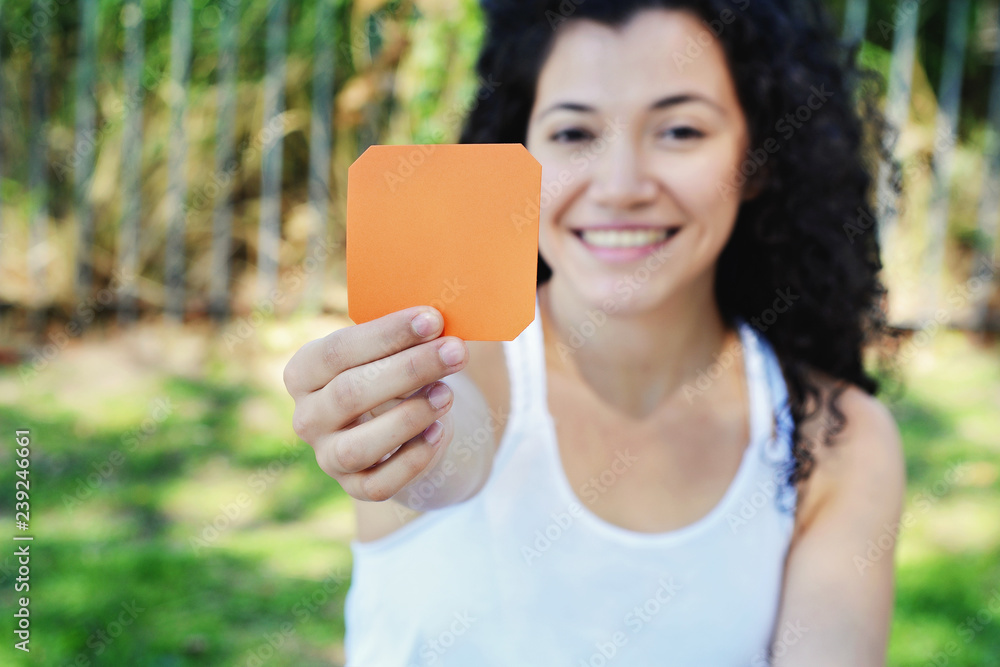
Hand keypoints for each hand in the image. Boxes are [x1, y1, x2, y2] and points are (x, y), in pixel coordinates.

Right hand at [283, 306, 467, 501]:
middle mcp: (307, 417)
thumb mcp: (390, 349)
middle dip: (409, 369)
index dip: (387, 334)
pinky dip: (413, 458)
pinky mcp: (354, 487)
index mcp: (304, 371)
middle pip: (351, 392)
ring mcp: (327, 456)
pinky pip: (380, 483)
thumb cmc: (392, 372)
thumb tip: (439, 320)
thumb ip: (403, 335)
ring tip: (447, 394)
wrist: (398, 423)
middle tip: (456, 351)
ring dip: (409, 417)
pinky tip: (439, 432)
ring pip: (359, 445)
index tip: (432, 319)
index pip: (338, 350)